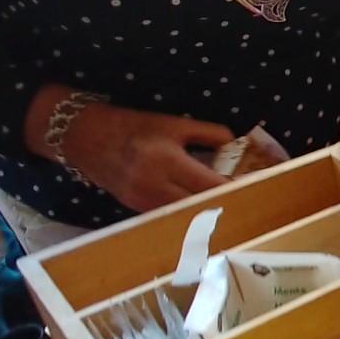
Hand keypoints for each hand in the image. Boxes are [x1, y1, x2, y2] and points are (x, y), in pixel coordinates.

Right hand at [59, 103, 235, 212]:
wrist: (86, 136)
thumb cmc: (133, 126)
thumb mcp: (174, 122)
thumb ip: (210, 134)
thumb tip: (239, 146)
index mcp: (166, 159)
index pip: (209, 184)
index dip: (234, 188)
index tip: (254, 187)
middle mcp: (154, 184)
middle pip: (200, 205)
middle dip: (225, 203)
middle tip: (247, 200)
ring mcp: (143, 201)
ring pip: (186, 215)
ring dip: (207, 212)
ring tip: (228, 205)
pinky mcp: (136, 209)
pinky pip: (170, 215)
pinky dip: (188, 213)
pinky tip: (202, 208)